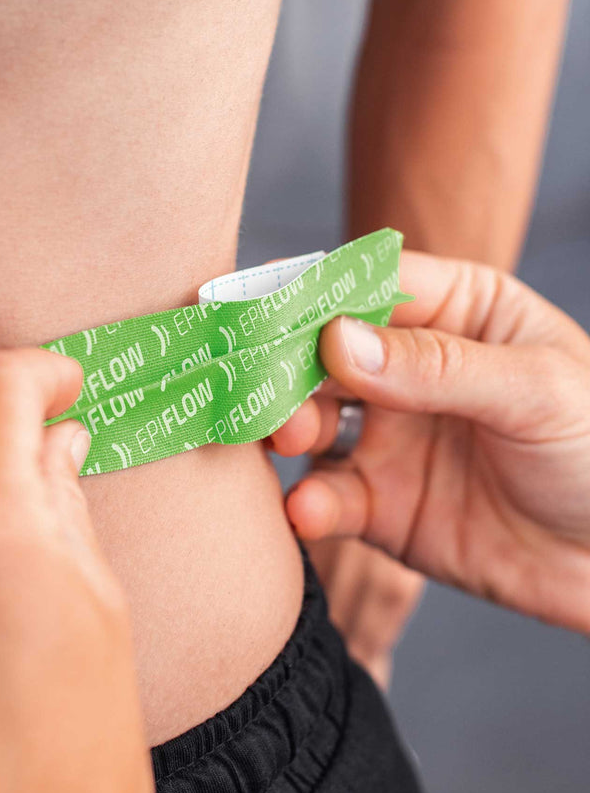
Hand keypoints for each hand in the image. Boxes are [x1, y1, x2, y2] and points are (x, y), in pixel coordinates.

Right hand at [279, 252, 589, 634]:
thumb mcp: (536, 392)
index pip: (370, 284)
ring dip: (286, 425)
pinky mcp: (382, 506)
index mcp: (457, 311)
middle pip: (324, 350)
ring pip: (312, 420)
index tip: (260, 306)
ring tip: (282, 437)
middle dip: (284, 362)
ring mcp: (392, 437)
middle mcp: (412, 369)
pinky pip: (331, 498)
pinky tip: (307, 508)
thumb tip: (338, 339)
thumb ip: (439, 367)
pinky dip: (310, 503)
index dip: (313, 291)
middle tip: (256, 380)